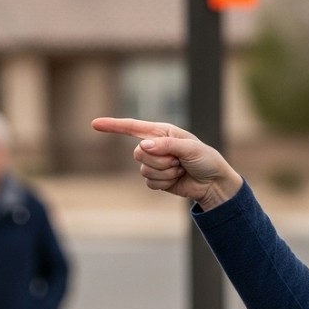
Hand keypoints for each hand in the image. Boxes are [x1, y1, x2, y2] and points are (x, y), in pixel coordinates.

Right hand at [90, 116, 242, 210]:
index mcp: (161, 132)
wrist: (213, 183)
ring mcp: (155, 163)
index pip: (132, 127)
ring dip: (165, 173)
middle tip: (178, 161)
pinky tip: (177, 180)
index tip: (95, 124)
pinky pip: (150, 183)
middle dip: (159, 160)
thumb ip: (166, 145)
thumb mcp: (190, 148)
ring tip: (180, 170)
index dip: (113, 126)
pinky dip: (165, 183)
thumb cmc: (205, 159)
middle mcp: (155, 146)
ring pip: (144, 170)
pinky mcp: (157, 179)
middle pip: (138, 153)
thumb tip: (143, 146)